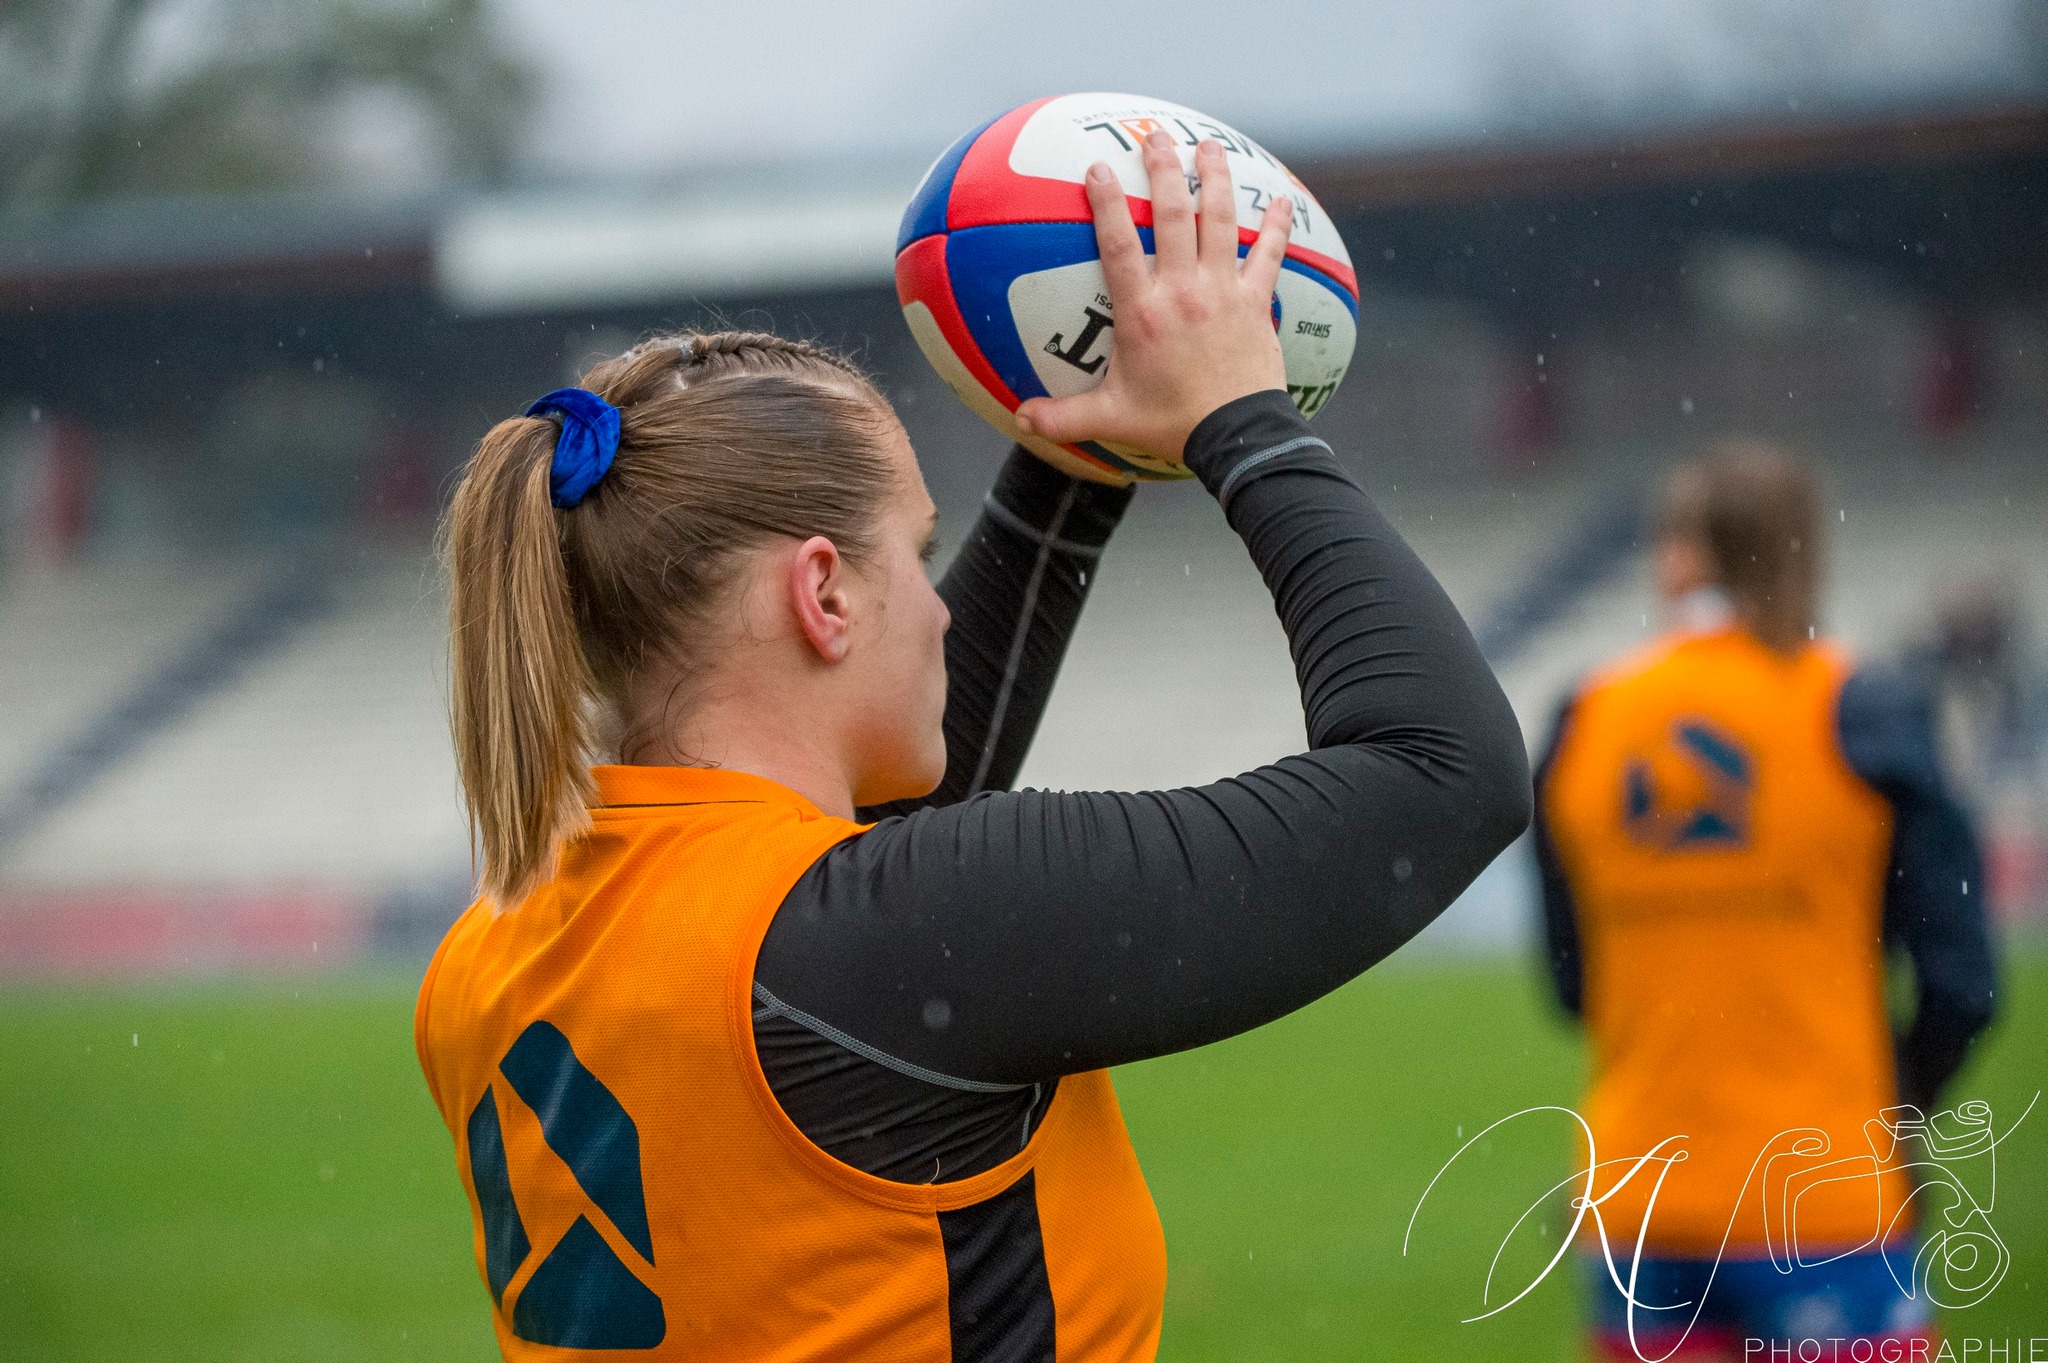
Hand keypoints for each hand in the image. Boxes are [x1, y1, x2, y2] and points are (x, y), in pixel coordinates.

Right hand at [1014, 131, 1291, 463]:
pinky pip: (1268, 255)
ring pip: (1220, 221)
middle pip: (1171, 215)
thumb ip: (1062, 416)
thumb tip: (1020, 418)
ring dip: (1215, 179)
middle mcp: (1183, 291)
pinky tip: (1281, 201)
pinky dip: (1274, 226)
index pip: (1118, 245)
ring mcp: (1223, 292)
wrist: (1237, 436)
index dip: (1106, 203)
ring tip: (1209, 146)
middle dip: (1162, 169)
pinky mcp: (1256, 302)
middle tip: (1155, 135)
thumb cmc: (1172, 424)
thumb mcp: (1111, 419)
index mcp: (1143, 313)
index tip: (1098, 167)